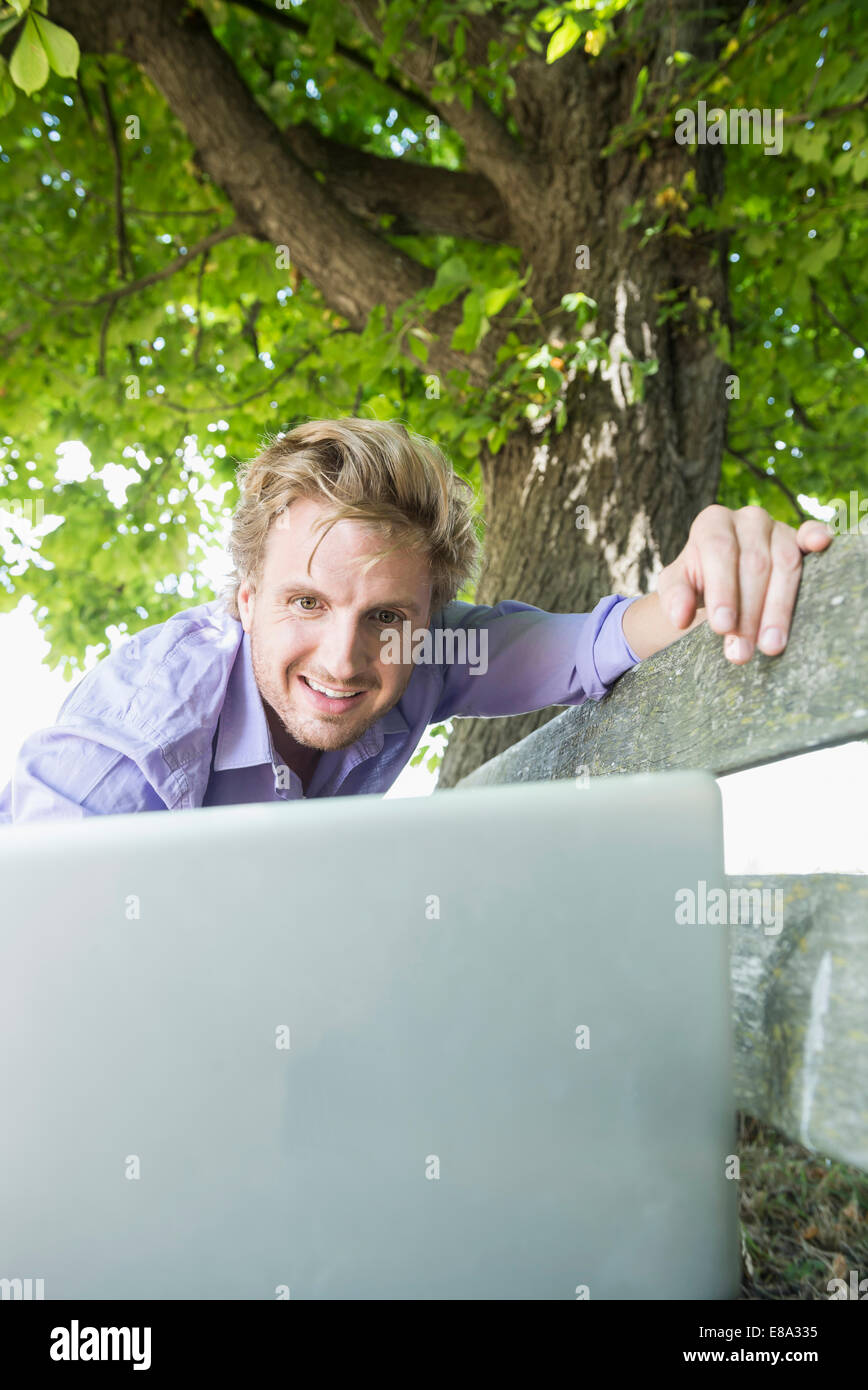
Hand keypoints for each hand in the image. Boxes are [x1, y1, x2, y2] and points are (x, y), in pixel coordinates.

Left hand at [656, 504, 833, 663]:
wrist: (720, 579)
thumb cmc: (697, 581)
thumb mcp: (678, 587)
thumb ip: (675, 597)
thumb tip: (680, 616)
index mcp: (712, 522)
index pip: (719, 551)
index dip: (723, 590)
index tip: (722, 627)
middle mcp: (748, 519)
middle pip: (754, 564)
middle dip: (748, 613)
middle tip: (741, 651)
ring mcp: (778, 527)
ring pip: (785, 563)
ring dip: (778, 609)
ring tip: (770, 646)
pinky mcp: (800, 539)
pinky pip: (811, 534)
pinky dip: (817, 538)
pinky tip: (821, 545)